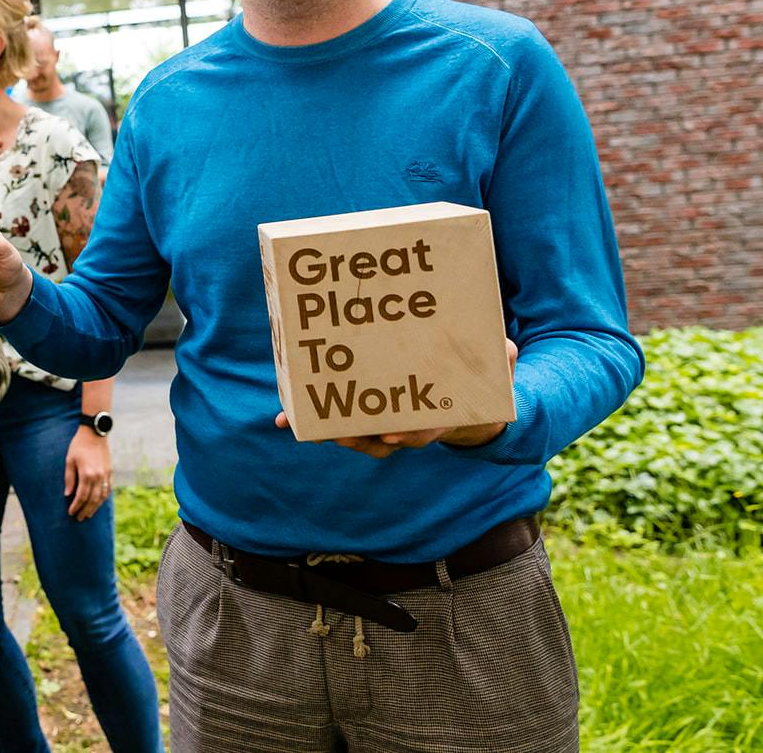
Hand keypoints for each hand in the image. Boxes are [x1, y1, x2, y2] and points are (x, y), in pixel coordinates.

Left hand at [64, 426, 111, 519]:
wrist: (95, 433)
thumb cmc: (79, 446)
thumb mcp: (69, 460)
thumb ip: (69, 479)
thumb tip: (68, 494)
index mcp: (87, 474)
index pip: (81, 496)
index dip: (76, 506)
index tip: (70, 512)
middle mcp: (98, 477)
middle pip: (92, 500)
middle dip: (85, 510)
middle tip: (79, 518)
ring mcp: (106, 475)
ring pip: (102, 497)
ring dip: (95, 507)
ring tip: (88, 514)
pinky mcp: (110, 472)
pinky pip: (108, 490)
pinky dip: (103, 499)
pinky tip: (98, 504)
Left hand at [275, 339, 518, 458]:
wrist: (464, 403)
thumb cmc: (478, 381)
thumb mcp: (496, 372)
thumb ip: (501, 362)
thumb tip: (506, 349)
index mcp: (437, 418)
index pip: (422, 431)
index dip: (408, 435)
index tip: (392, 436)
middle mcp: (406, 426)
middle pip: (377, 440)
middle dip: (354, 438)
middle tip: (334, 434)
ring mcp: (382, 423)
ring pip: (352, 435)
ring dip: (326, 431)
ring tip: (299, 424)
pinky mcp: (361, 414)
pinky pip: (335, 421)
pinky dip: (310, 422)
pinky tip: (284, 415)